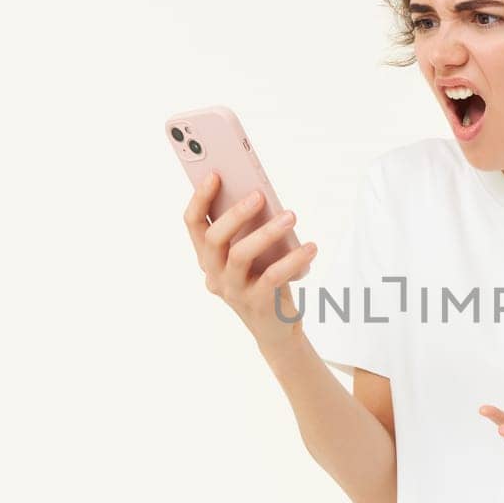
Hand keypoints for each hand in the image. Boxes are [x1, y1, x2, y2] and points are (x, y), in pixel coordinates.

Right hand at [184, 171, 316, 348]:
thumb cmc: (264, 279)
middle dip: (235, 214)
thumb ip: (250, 229)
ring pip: (240, 255)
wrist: (277, 327)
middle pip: (214, 239)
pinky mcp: (257, 304)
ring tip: (291, 216)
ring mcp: (232, 290)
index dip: (200, 198)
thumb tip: (259, 195)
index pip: (193, 224)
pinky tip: (310, 247)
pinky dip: (293, 260)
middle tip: (259, 195)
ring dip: (267, 233)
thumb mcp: (254, 252)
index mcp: (208, 256)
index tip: (215, 174)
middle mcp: (214, 273)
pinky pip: (272, 277)